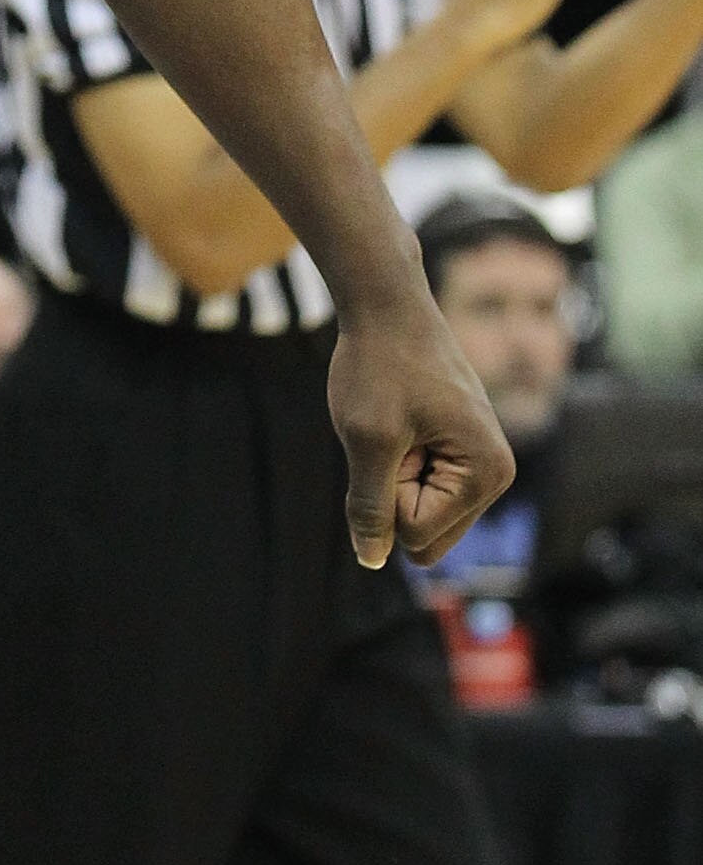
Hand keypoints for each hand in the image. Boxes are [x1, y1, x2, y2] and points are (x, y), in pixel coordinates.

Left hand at [327, 277, 513, 567]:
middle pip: (424, 533)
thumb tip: (372, 559)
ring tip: (396, 423)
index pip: (417, 536)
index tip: (390, 433)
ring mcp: (479, 464)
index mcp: (489, 475)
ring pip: (417, 512)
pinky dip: (394, 458)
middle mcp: (496, 475)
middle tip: (391, 433)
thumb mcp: (368, 438)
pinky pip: (416, 486)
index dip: (385, 489)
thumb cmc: (378, 364)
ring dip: (391, 474)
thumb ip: (370, 507)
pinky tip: (399, 419)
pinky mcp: (458, 452)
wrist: (385, 304)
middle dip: (391, 491)